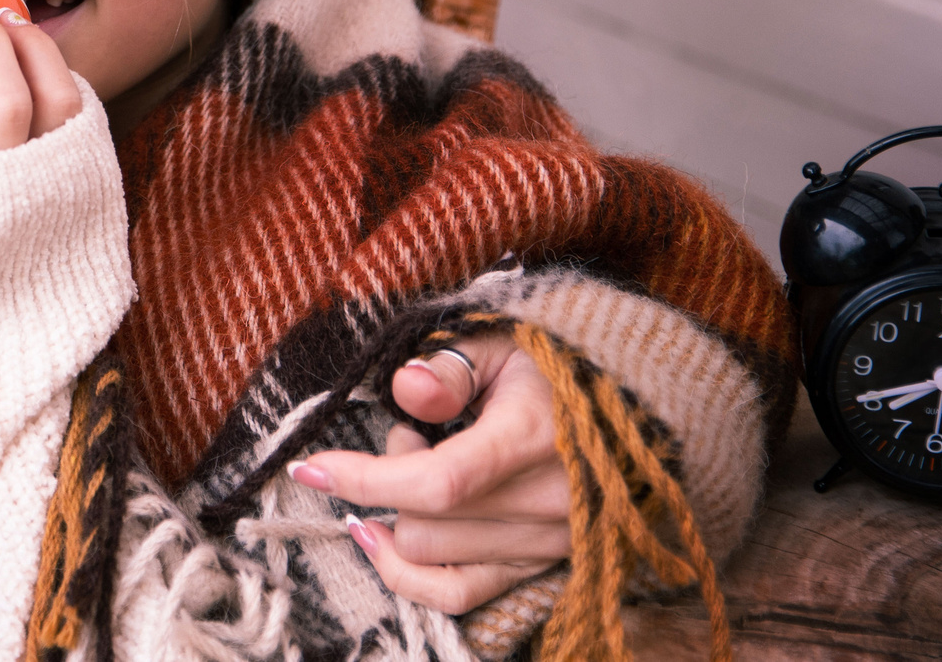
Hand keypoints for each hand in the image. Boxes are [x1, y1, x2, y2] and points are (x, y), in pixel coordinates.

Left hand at [288, 331, 570, 617]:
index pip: (437, 482)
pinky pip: (462, 595)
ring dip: (403, 514)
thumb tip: (407, 387)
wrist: (631, 409)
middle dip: (387, 478)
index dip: (365, 478)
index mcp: (536, 439)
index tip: (309, 465)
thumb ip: (450, 368)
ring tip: (425, 460)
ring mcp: (551, 543)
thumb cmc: (554, 366)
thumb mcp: (501, 345)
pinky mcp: (546, 567)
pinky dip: (410, 575)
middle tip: (408, 431)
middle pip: (424, 523)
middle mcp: (550, 504)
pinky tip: (381, 539)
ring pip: (433, 557)